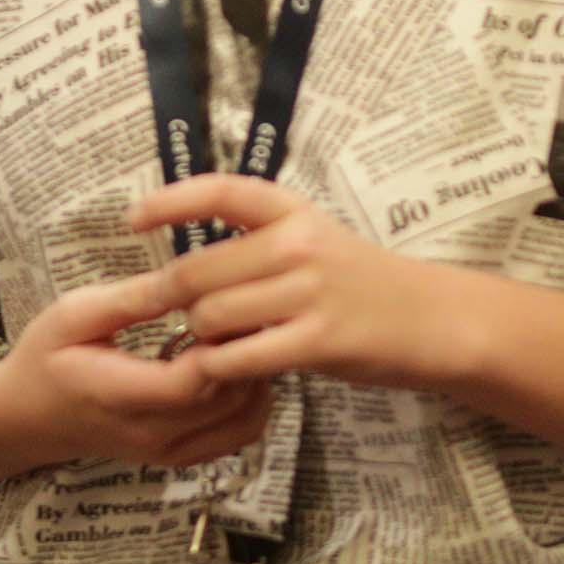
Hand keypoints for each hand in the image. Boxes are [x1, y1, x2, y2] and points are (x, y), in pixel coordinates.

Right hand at [0, 274, 275, 473]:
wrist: (27, 416)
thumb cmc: (47, 356)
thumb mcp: (74, 314)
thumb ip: (131, 299)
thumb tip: (185, 277)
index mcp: (116, 395)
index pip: (191, 382)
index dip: (222, 343)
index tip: (227, 302)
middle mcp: (149, 434)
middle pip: (228, 399)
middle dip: (246, 351)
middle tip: (246, 306)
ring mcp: (168, 452)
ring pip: (244, 419)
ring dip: (255, 374)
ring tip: (239, 333)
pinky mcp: (181, 456)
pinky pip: (240, 434)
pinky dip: (253, 400)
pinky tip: (235, 364)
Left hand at [129, 176, 466, 391]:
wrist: (431, 320)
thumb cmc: (363, 283)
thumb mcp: (316, 240)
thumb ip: (260, 245)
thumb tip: (189, 271)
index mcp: (294, 211)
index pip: (220, 191)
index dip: (169, 201)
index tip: (133, 218)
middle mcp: (298, 244)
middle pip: (197, 272)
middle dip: (172, 299)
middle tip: (172, 317)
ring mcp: (308, 292)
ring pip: (210, 316)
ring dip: (198, 338)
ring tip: (209, 346)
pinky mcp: (316, 340)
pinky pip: (239, 358)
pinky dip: (218, 369)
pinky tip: (222, 372)